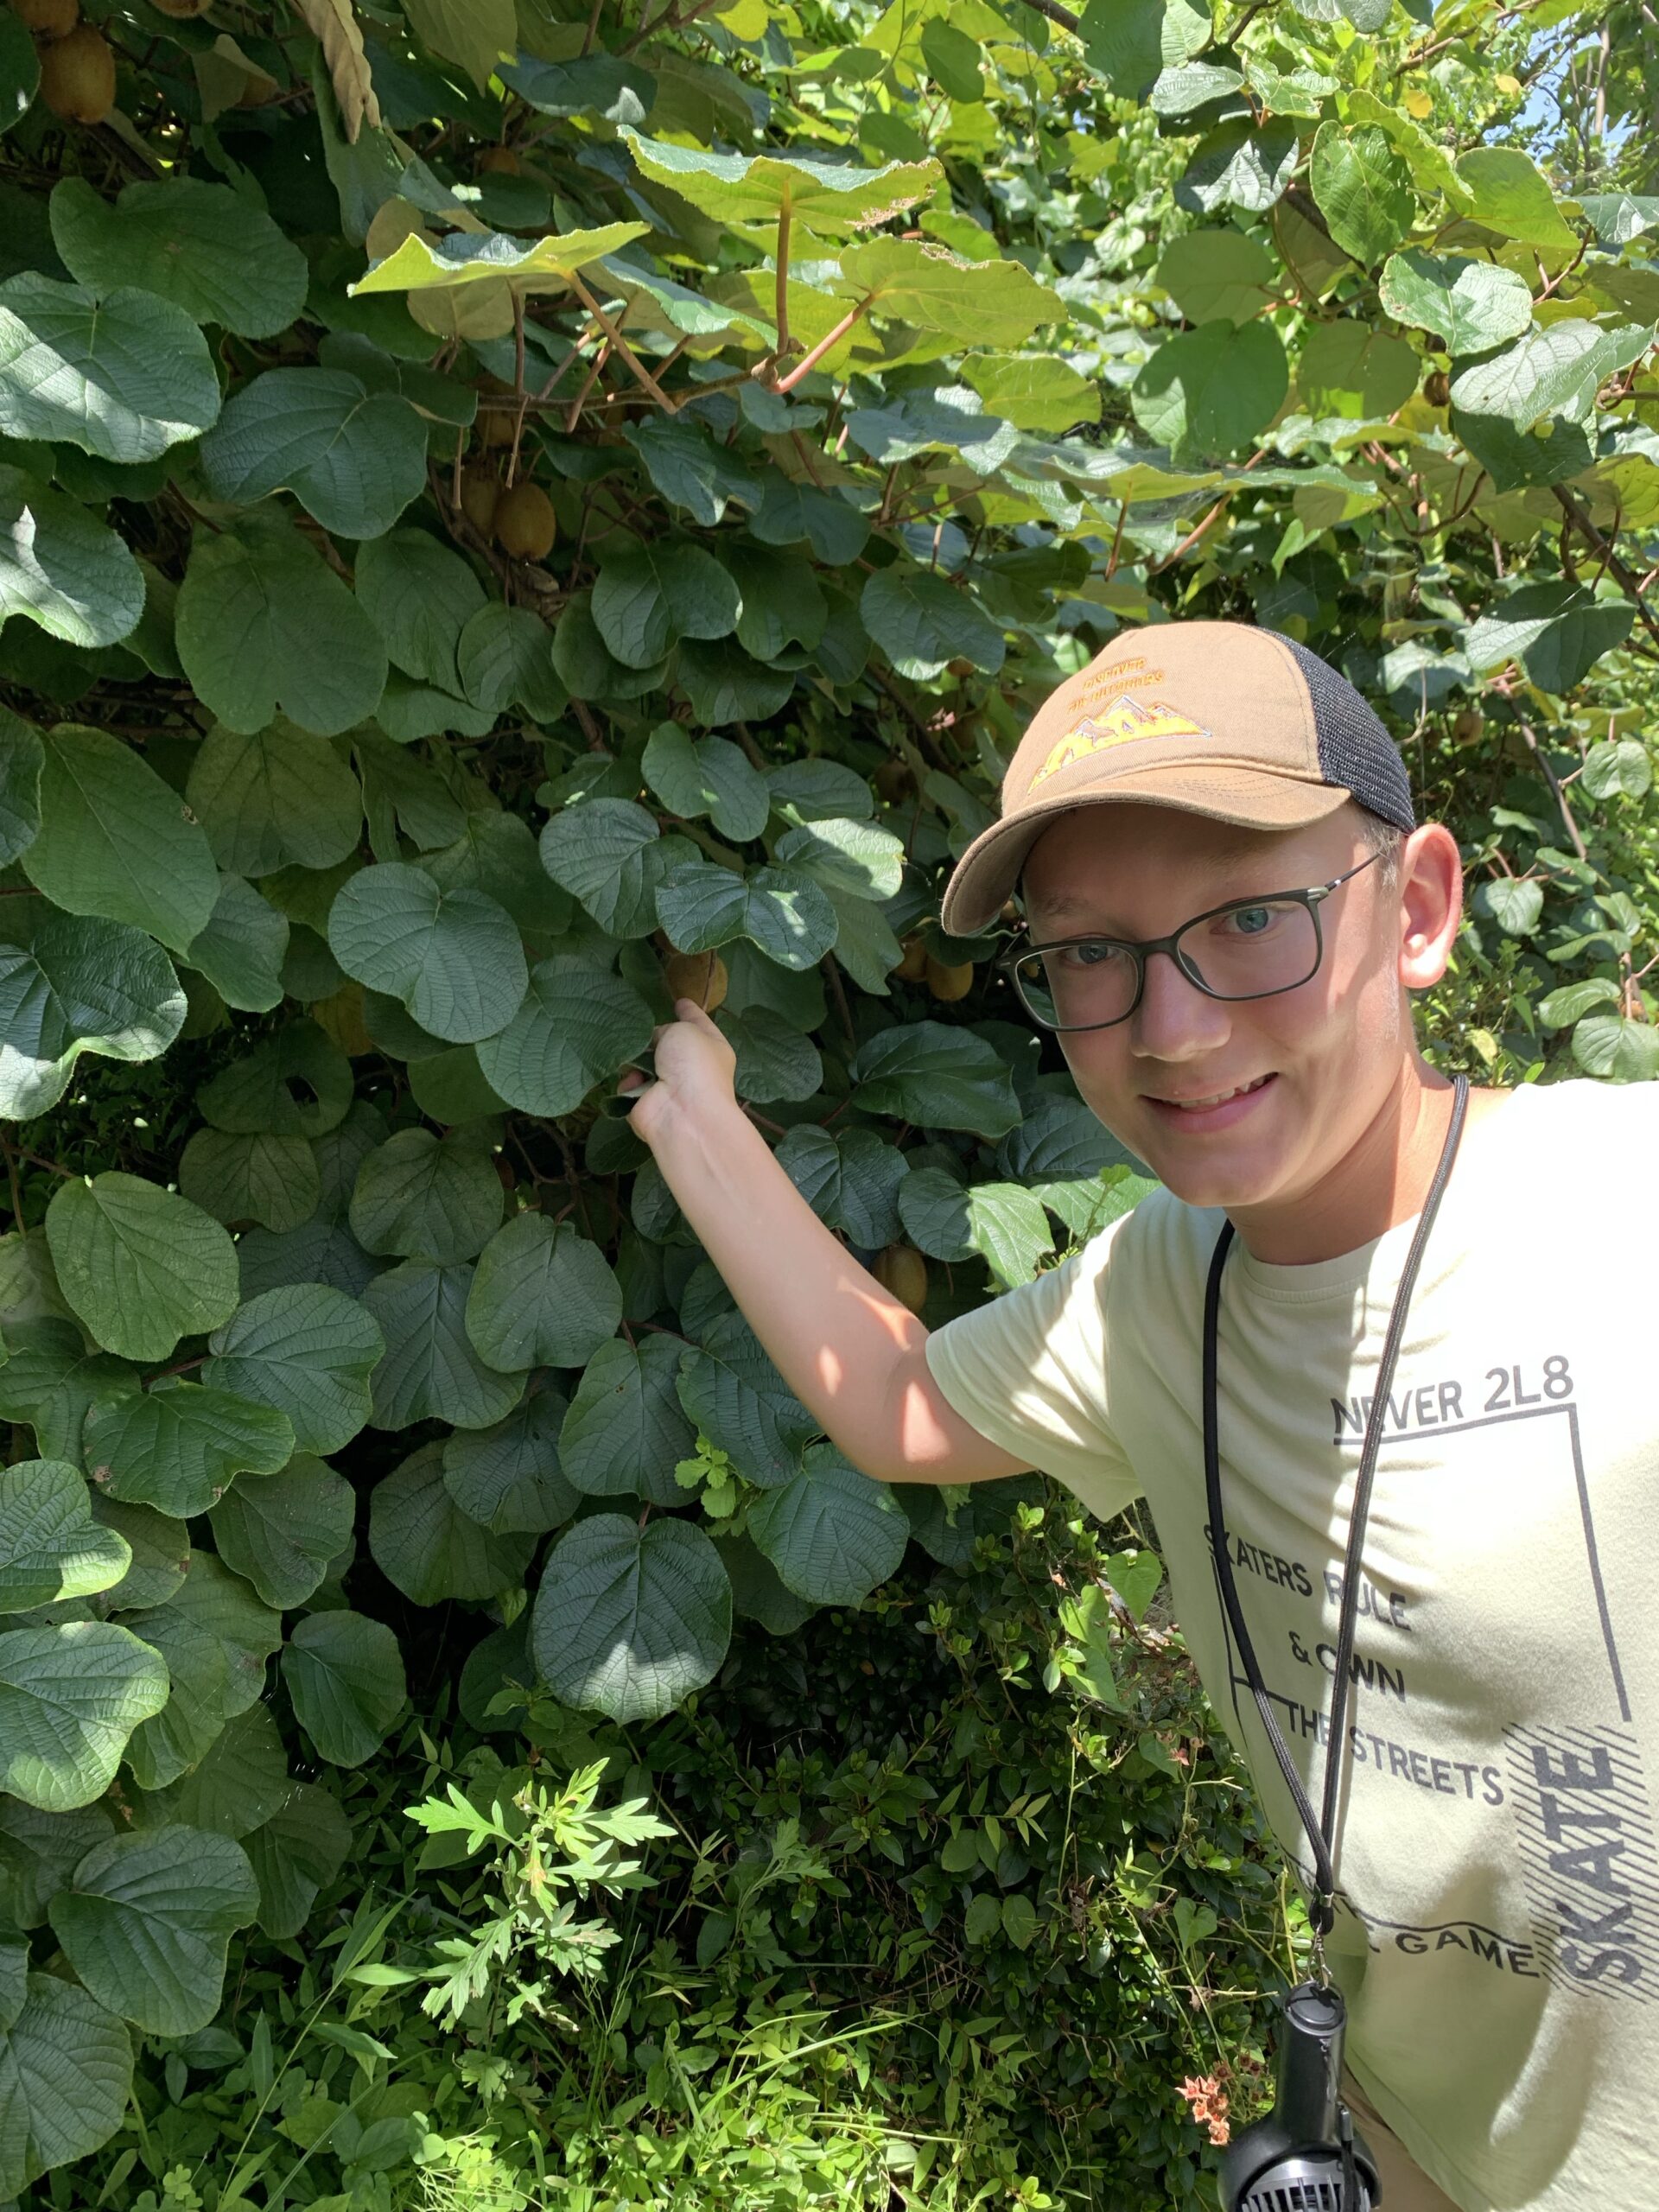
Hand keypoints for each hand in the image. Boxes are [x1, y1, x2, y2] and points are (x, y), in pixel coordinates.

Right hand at [621, 999, 739, 1151]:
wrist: (684, 1113)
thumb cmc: (693, 1065)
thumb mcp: (684, 1030)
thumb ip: (666, 1028)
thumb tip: (653, 1042)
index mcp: (710, 1046)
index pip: (698, 1021)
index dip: (689, 1011)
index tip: (679, 1001)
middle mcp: (691, 1067)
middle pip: (667, 1043)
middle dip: (653, 1036)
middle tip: (635, 1026)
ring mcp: (668, 1086)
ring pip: (643, 1062)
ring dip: (635, 1058)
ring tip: (633, 1056)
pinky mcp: (645, 1103)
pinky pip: (630, 1084)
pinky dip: (629, 1082)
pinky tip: (634, 1082)